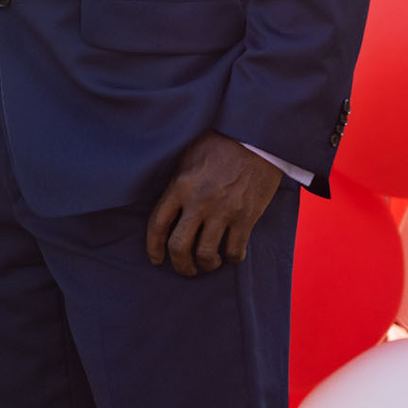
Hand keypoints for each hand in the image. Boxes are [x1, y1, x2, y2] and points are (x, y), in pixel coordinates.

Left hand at [145, 134, 281, 277]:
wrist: (254, 138)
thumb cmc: (219, 143)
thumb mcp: (188, 157)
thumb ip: (177, 183)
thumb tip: (169, 208)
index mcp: (179, 185)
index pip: (157, 223)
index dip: (153, 247)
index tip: (156, 259)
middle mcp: (198, 202)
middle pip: (179, 246)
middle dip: (181, 265)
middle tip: (186, 269)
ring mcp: (223, 211)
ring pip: (207, 254)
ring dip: (207, 264)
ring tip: (209, 262)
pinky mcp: (246, 217)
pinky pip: (235, 251)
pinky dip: (231, 258)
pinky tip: (230, 254)